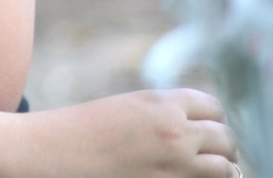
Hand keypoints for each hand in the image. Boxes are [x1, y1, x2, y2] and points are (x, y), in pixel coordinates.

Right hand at [10, 90, 237, 176]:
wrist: (46, 155)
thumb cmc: (77, 133)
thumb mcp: (124, 110)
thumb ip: (161, 116)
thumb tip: (197, 130)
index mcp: (160, 103)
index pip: (213, 108)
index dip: (211, 121)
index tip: (204, 131)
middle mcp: (174, 132)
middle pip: (225, 138)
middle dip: (222, 148)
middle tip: (212, 158)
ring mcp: (174, 165)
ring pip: (226, 168)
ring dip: (222, 171)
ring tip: (208, 174)